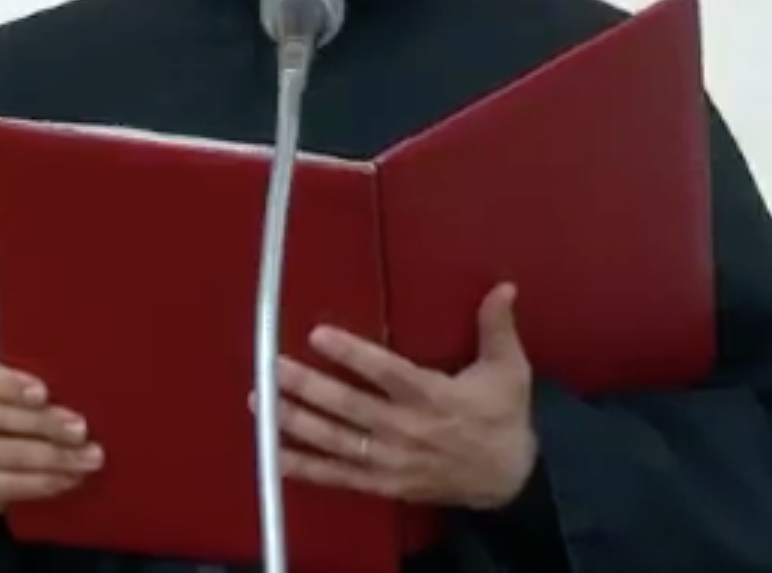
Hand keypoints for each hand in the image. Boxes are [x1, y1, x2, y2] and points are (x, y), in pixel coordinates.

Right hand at [0, 355, 103, 514]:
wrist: (13, 455)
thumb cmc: (32, 409)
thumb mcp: (36, 389)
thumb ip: (49, 384)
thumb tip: (88, 388)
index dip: (8, 384)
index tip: (43, 394)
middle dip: (41, 423)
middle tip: (81, 430)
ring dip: (49, 457)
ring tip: (87, 459)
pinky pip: (2, 486)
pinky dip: (39, 483)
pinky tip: (67, 479)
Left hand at [265, 283, 537, 509]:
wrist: (510, 482)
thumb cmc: (503, 417)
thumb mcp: (509, 370)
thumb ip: (497, 327)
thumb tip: (503, 286)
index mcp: (434, 397)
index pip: (387, 373)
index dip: (353, 355)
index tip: (318, 335)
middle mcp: (407, 430)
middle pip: (351, 408)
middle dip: (309, 388)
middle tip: (274, 368)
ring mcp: (392, 462)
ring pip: (337, 441)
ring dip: (296, 423)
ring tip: (262, 403)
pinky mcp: (384, 484)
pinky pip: (339, 477)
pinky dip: (305, 468)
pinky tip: (273, 455)